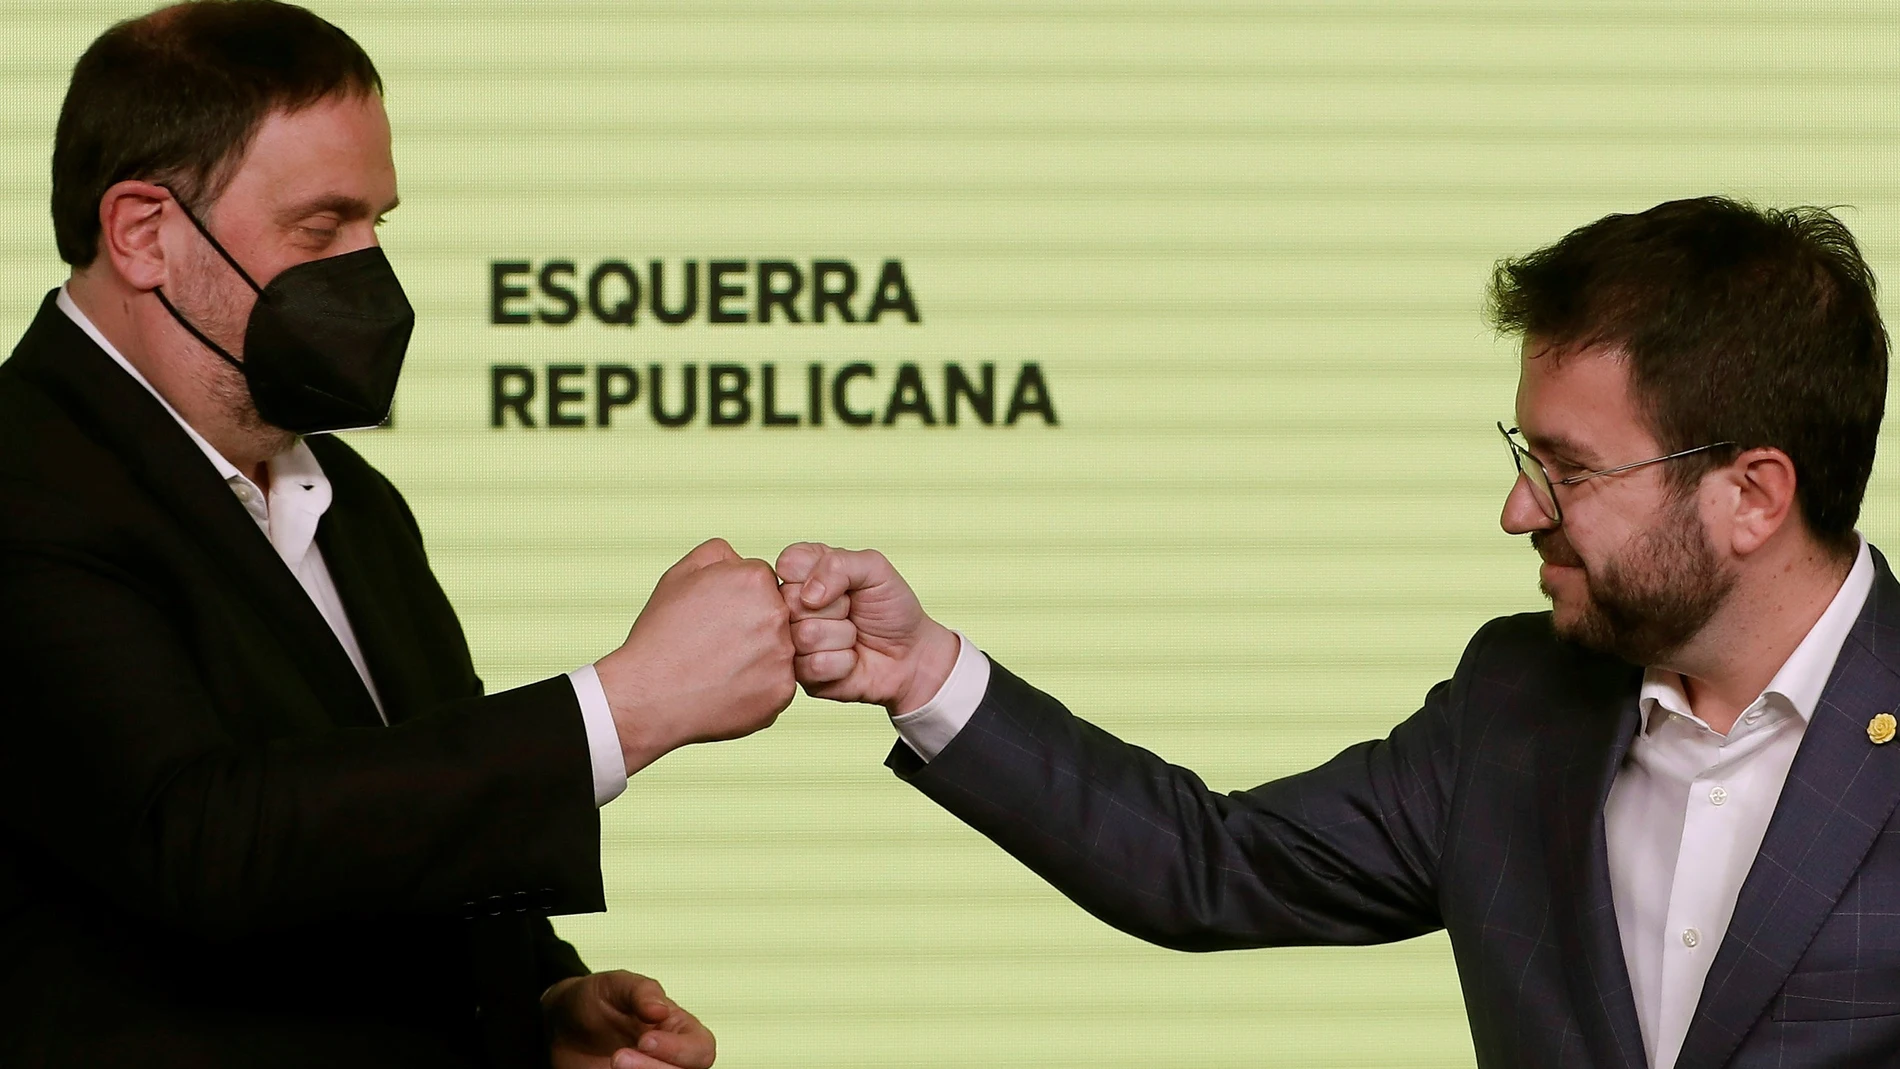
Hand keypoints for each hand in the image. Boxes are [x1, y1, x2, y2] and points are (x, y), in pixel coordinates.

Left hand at [544, 970, 715, 1068]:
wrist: (563, 1024)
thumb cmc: (596, 999)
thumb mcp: (615, 985)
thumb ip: (641, 991)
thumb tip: (661, 1010)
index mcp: (679, 1028)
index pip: (701, 1048)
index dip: (679, 1050)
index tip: (645, 1040)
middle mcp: (670, 1057)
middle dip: (654, 1068)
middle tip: (617, 1057)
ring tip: (612, 1062)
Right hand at [596, 539, 794, 774]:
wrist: (648, 695)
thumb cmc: (660, 635)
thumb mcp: (680, 575)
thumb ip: (718, 554)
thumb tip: (741, 559)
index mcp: (756, 580)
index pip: (762, 583)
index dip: (737, 601)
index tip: (715, 618)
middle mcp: (777, 614)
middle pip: (775, 615)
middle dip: (752, 627)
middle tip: (717, 645)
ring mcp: (783, 655)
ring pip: (778, 650)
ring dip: (757, 657)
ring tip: (720, 668)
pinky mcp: (782, 691)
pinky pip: (777, 684)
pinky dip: (757, 688)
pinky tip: (727, 689)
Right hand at [774, 543, 958, 714]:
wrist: (911, 654)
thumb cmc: (891, 608)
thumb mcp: (874, 569)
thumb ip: (838, 564)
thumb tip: (808, 595)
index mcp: (803, 573)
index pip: (788, 563)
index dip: (818, 574)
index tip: (844, 585)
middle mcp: (792, 606)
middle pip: (792, 602)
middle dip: (836, 607)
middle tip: (851, 611)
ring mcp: (794, 641)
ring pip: (805, 635)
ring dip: (843, 636)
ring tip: (853, 635)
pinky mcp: (802, 674)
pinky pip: (814, 666)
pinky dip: (843, 662)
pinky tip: (850, 658)